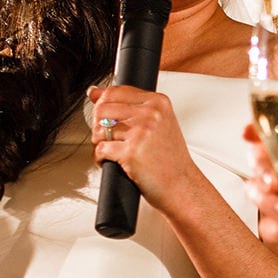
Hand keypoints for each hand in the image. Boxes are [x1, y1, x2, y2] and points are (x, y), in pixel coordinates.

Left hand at [88, 85, 199, 210]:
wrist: (182, 186)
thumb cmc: (170, 159)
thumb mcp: (157, 124)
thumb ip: (129, 105)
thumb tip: (95, 92)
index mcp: (158, 102)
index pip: (115, 91)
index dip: (104, 106)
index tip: (106, 117)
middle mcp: (151, 114)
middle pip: (102, 109)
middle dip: (100, 125)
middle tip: (113, 138)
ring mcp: (141, 132)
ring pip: (99, 130)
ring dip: (101, 143)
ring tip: (117, 151)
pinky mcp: (131, 152)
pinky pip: (100, 150)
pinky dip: (102, 159)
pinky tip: (116, 162)